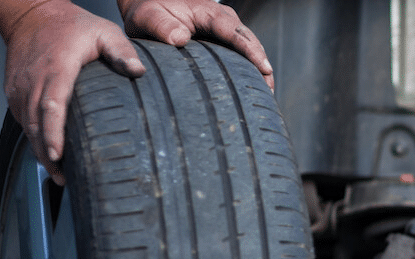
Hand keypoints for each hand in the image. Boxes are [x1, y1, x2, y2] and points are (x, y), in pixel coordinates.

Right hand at [0, 0, 145, 182]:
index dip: (53, 132)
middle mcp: (34, 81)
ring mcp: (20, 87)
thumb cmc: (71, 26)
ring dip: (39, 150)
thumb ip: (122, 51)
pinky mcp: (14, 92)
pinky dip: (33, 138)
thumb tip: (139, 71)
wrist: (32, 15)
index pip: (51, 105)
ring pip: (26, 125)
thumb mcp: (103, 31)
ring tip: (58, 173)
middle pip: (36, 123)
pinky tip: (47, 153)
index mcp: (57, 69)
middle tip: (63, 178)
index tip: (58, 154)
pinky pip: (21, 120)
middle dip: (47, 153)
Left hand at [118, 0, 272, 89]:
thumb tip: (181, 39)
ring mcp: (225, 29)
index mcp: (208, 13)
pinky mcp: (222, 40)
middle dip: (262, 65)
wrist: (146, 3)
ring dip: (258, 69)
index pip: (235, 32)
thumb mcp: (148, 16)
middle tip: (268, 91)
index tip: (264, 69)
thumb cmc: (148, 10)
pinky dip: (248, 69)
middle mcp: (223, 19)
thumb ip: (162, 26)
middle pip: (250, 41)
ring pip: (249, 48)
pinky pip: (240, 53)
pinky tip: (250, 88)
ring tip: (264, 94)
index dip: (251, 51)